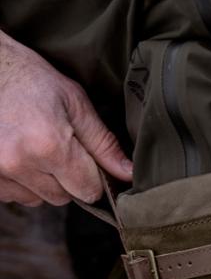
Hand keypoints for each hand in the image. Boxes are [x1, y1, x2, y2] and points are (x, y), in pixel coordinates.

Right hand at [0, 30, 132, 206]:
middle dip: (66, 178)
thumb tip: (128, 174)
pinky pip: (15, 195)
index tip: (84, 156)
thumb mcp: (74, 102)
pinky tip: (16, 153)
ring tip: (32, 146)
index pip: (88, 190)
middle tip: (54, 144)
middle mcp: (20, 163)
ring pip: (38, 199)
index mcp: (49, 145)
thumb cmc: (31, 79)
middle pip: (63, 198)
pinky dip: (20, 181)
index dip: (92, 176)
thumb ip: (103, 143)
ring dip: (42, 181)